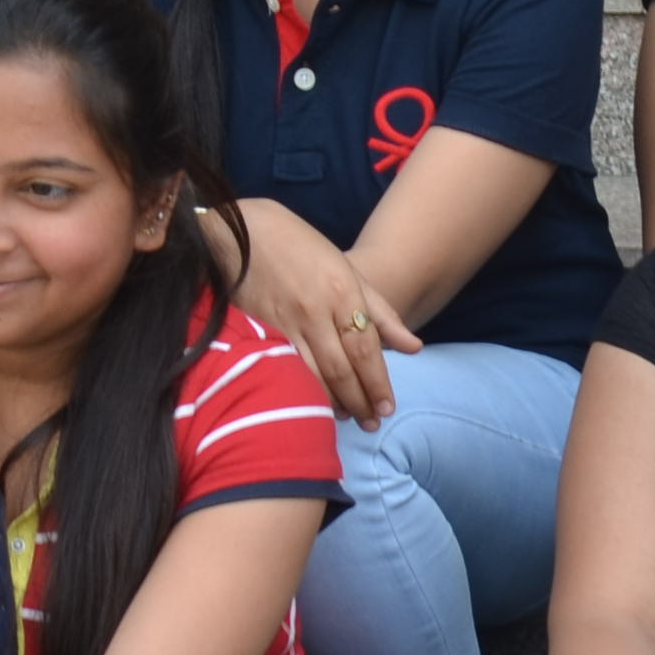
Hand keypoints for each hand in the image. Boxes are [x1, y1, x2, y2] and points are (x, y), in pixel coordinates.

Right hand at [228, 202, 416, 429]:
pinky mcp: (257, 330)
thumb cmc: (299, 247)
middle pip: (342, 369)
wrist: (239, 230)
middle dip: (360, 401)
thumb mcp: (347, 270)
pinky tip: (310, 402)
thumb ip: (381, 312)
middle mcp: (314, 309)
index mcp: (341, 292)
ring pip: (313, 374)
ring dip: (332, 403)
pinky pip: (284, 369)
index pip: (366, 350)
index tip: (387, 408)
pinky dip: (301, 390)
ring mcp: (283, 321)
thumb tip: (414, 348)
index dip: (378, 384)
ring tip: (347, 418)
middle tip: (372, 424)